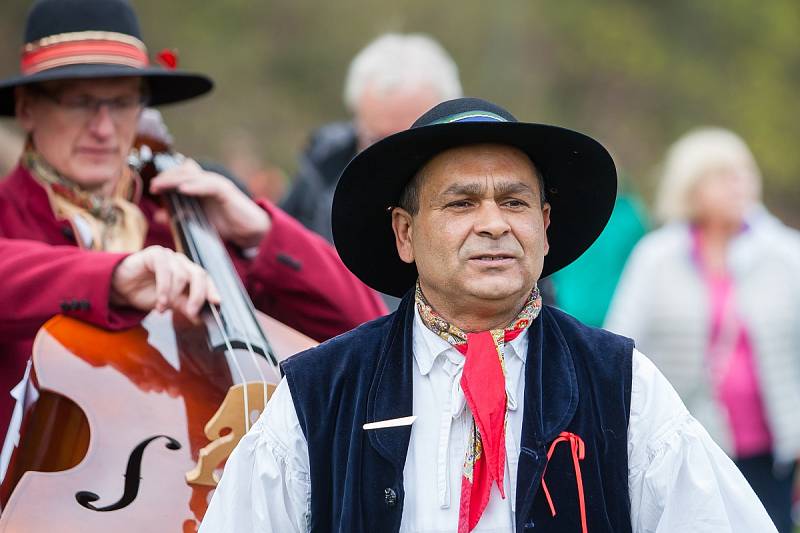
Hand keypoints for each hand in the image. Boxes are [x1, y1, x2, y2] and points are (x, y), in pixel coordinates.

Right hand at [110, 245, 220, 320]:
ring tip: (163, 309)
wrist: (121, 286)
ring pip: (182, 274)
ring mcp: (169, 256)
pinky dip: (164, 289)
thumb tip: (200, 318)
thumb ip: (185, 306)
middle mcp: (182, 262)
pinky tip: (160, 301)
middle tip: (191, 312)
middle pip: (199, 274)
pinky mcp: (155, 254)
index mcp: (189, 272)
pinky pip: (165, 270)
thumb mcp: (170, 302)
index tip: (217, 303)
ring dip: (173, 295)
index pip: (206, 279)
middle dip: (198, 295)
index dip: (212, 290)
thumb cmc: (147, 292)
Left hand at [149, 159, 270, 247]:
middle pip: (184, 172)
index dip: (166, 178)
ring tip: (162, 185)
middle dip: (167, 177)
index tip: (153, 188)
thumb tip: (158, 215)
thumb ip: (179, 216)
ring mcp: (217, 184)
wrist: (250, 231)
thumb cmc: (226, 224)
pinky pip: (209, 185)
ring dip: (176, 180)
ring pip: (193, 176)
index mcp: (201, 187)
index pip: (180, 175)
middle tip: (154, 186)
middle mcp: (208, 182)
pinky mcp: (226, 191)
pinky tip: (183, 189)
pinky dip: (195, 186)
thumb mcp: (198, 222)